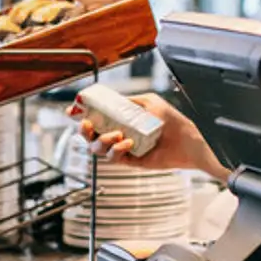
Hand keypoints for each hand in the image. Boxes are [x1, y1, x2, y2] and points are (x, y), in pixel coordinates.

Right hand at [67, 91, 221, 175]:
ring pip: (98, 149)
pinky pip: (113, 158)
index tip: (72, 110)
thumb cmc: (171, 120)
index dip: (80, 114)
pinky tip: (128, 143)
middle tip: (87, 124)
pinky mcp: (131, 161)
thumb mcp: (149, 102)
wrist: (188, 140)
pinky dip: (116, 150)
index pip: (96, 117)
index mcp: (121, 118)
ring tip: (118, 134)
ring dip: (102, 141)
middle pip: (90, 135)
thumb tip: (108, 99)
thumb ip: (129, 101)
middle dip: (84, 130)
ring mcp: (124, 148)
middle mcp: (119, 133)